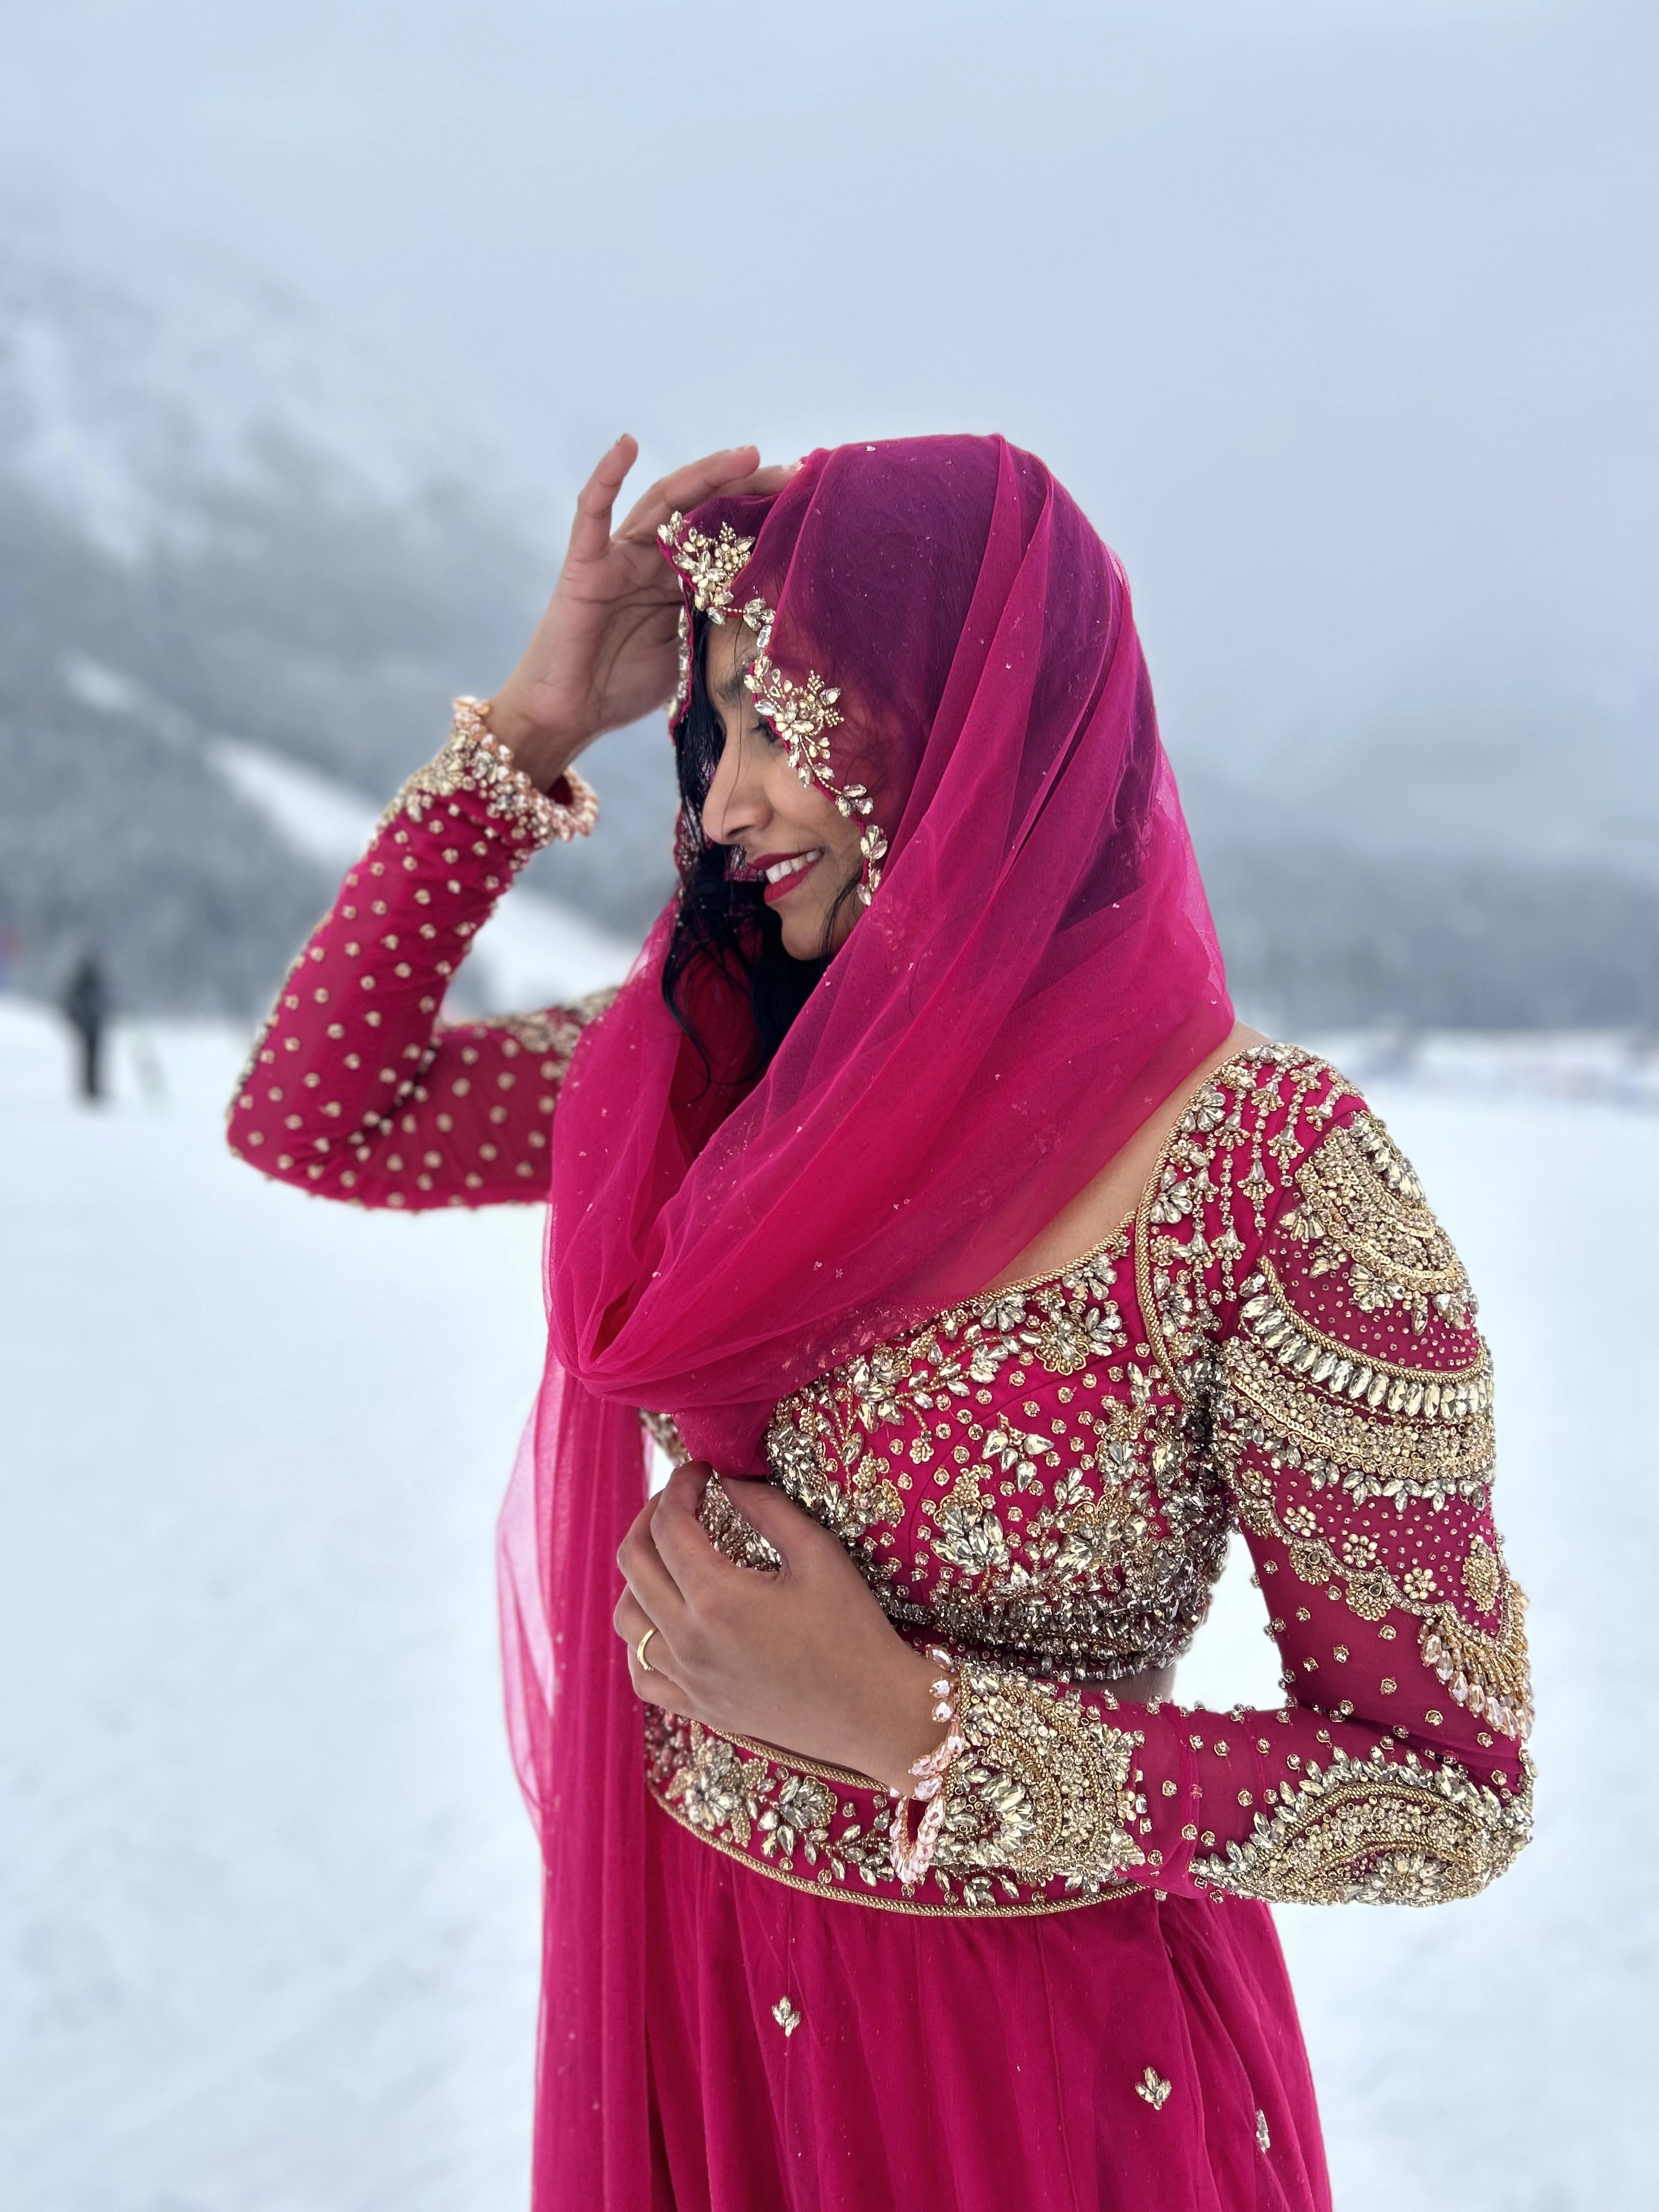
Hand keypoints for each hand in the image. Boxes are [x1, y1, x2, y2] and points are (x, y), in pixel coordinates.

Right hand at [488, 437, 796, 789]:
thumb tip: (776, 618)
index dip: (762, 519)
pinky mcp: (585, 564)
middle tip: (793, 473)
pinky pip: (593, 512)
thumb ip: (720, 630)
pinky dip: (607, 476)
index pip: (724, 536)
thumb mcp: (692, 657)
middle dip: (746, 488)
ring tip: (746, 456)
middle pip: (702, 509)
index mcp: (679, 581)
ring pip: (662, 502)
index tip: (805, 504)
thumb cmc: (625, 689)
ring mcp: (618, 556)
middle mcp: (651, 559)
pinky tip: (628, 444)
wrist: (570, 715)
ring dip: (703, 475)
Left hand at [614, 1462, 943, 1795]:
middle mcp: (688, 1640)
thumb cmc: (854, 1631)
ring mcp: (688, 1679)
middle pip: (634, 1563)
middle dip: (651, 1518)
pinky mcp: (698, 1708)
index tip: (702, 1471)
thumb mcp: (819, 1554)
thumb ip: (767, 1508)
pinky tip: (664, 1621)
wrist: (873, 1713)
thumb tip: (729, 1481)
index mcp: (716, 1598)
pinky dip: (641, 1640)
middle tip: (681, 1501)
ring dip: (640, 1575)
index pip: (669, 1525)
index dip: (680, 1486)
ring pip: (627, 1618)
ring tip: (671, 1555)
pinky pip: (642, 1674)